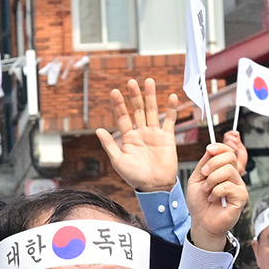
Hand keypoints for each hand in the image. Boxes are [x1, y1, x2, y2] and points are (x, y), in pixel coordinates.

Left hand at [92, 76, 188, 194]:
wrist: (154, 186)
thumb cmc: (135, 177)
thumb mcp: (118, 161)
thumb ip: (109, 144)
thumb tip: (98, 129)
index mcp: (128, 138)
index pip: (122, 117)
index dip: (118, 105)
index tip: (114, 92)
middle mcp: (141, 133)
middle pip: (137, 110)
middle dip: (134, 96)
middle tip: (131, 82)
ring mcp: (154, 134)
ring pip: (152, 111)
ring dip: (150, 96)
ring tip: (148, 81)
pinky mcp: (168, 138)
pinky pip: (169, 121)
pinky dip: (170, 109)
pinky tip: (170, 97)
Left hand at [186, 134, 249, 251]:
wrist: (201, 222)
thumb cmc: (200, 204)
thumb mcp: (197, 179)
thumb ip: (204, 163)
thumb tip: (211, 149)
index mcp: (223, 170)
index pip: (228, 151)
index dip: (219, 147)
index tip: (209, 150)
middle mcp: (233, 176)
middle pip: (230, 157)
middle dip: (213, 164)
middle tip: (204, 175)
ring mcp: (238, 186)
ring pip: (228, 170)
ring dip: (212, 180)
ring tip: (207, 190)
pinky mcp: (241, 197)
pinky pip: (229, 186)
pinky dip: (216, 191)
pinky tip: (213, 198)